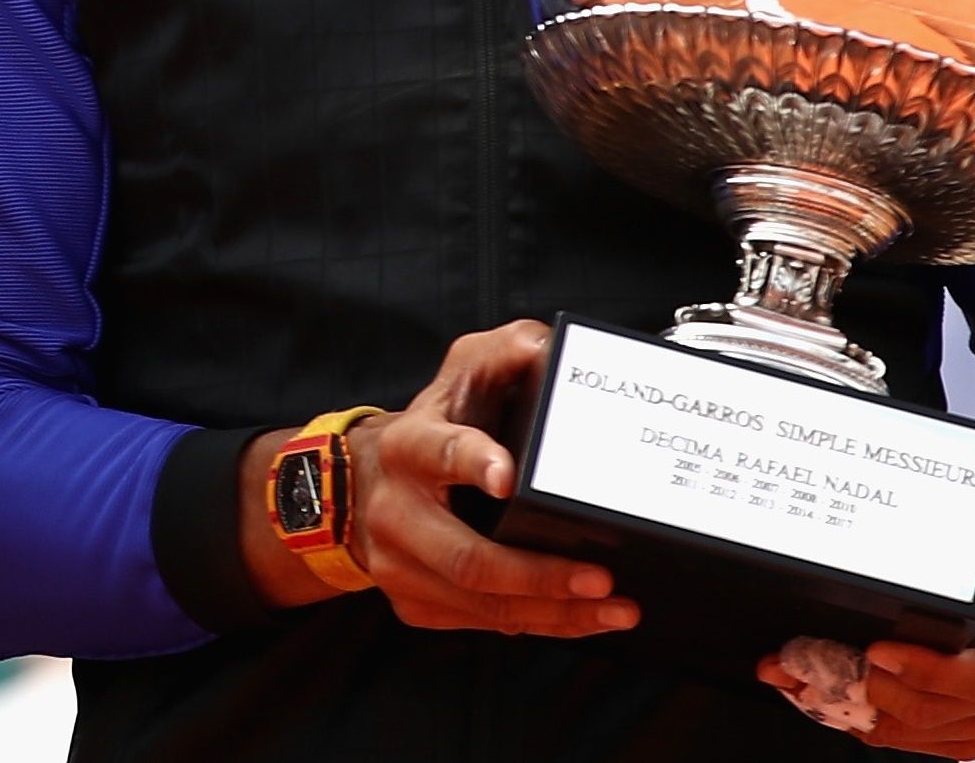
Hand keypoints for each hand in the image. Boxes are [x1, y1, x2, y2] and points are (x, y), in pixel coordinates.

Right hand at [246, 320, 639, 636]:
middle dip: (539, 574)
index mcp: (409, 447)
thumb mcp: (461, 374)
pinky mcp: (415, 603)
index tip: (507, 476)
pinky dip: (540, 624)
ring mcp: (401, 566)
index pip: (438, 452)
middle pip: (468, 558)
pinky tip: (583, 619)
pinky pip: (483, 624)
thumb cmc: (432, 425)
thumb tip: (552, 349)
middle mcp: (396, 512)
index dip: (471, 462)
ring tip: (614, 609)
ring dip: (554, 612)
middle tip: (600, 577)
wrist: (359, 483)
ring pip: (481, 603)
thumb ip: (506, 351)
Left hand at [756, 456, 974, 758]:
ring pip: (920, 733)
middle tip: (810, 660)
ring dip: (854, 711)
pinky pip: (919, 742)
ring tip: (796, 677)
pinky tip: (824, 699)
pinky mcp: (973, 728)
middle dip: (868, 689)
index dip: (929, 671)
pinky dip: (870, 725)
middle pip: (936, 710)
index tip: (879, 649)